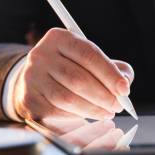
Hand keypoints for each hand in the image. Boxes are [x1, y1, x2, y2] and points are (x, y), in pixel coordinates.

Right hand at [14, 28, 133, 120]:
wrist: (37, 77)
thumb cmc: (71, 66)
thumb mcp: (90, 59)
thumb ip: (113, 68)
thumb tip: (125, 82)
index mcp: (59, 38)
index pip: (88, 55)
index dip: (109, 73)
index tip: (124, 89)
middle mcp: (41, 55)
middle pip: (78, 78)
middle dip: (103, 95)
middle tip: (118, 105)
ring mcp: (32, 77)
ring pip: (67, 98)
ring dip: (92, 109)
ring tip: (107, 112)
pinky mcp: (29, 99)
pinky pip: (57, 111)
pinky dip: (77, 116)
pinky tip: (88, 115)